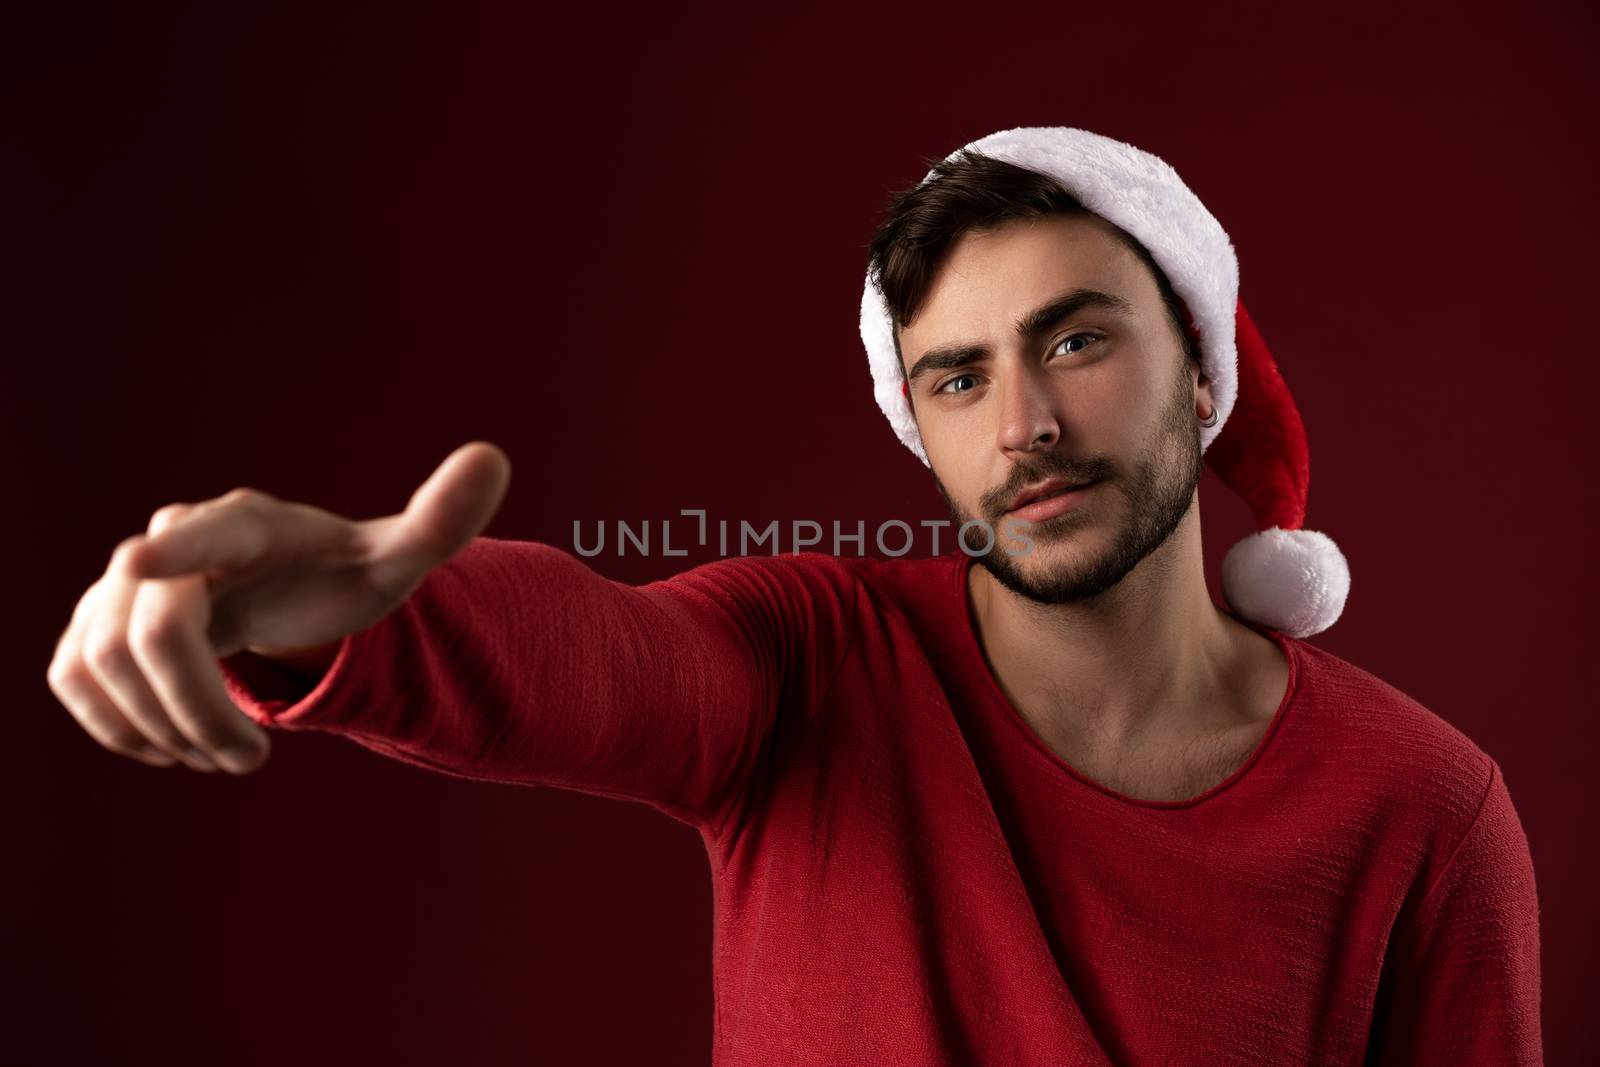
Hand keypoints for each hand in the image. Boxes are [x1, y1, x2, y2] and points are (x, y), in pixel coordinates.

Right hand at [46, 441, 511, 774]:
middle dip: (200, 711)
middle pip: (155, 635)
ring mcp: (119, 584)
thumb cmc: (343, 574)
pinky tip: (171, 746)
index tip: (139, 560)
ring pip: (102, 665)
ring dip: (162, 730)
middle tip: (250, 763)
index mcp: (248, 524)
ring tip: (225, 757)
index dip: (175, 547)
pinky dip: (117, 726)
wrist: (285, 591)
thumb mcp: (398, 557)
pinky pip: (73, 679)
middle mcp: (172, 544)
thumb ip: (441, 519)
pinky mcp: (91, 624)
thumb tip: (495, 456)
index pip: (206, 531)